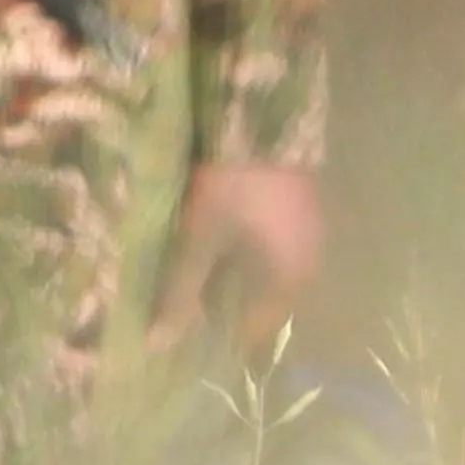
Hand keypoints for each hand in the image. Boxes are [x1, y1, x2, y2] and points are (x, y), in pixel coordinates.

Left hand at [150, 160, 324, 350]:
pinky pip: (266, 249)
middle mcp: (307, 266)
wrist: (263, 119)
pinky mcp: (297, 210)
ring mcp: (306, 235)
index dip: (214, 335)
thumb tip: (157, 345)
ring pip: (260, 274)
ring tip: (187, 273)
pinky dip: (239, 252)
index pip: (252, 330)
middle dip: (217, 304)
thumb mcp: (200, 238)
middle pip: (256, 301)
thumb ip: (180, 292)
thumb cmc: (235, 186)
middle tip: (176, 304)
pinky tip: (213, 243)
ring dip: (227, 276)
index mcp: (291, 281)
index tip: (179, 336)